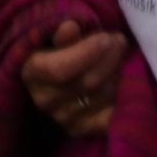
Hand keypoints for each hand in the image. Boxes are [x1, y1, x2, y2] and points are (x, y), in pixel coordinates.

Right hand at [22, 18, 124, 137]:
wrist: (64, 72)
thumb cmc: (60, 45)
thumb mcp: (57, 32)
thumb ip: (62, 32)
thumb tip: (71, 27)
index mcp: (32, 72)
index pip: (58, 69)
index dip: (86, 53)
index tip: (106, 38)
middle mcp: (44, 100)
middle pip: (87, 82)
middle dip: (109, 58)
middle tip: (119, 40)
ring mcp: (63, 118)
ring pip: (103, 95)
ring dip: (118, 72)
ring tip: (120, 55)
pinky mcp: (82, 129)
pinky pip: (110, 116)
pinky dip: (121, 97)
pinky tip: (124, 79)